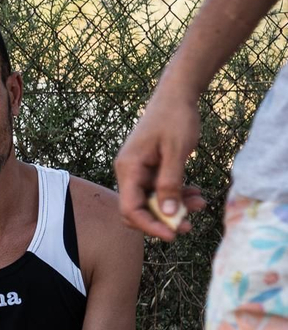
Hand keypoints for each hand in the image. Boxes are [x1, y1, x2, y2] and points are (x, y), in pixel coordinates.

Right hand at [114, 84, 207, 241]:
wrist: (176, 95)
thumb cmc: (175, 118)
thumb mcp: (176, 152)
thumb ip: (171, 183)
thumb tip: (169, 214)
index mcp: (129, 168)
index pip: (130, 208)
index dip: (149, 225)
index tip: (172, 234)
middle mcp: (129, 172)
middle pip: (138, 208)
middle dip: (163, 220)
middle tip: (188, 225)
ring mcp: (139, 171)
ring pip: (152, 200)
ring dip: (175, 207)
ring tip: (200, 205)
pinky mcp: (150, 168)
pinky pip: (160, 189)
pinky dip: (177, 194)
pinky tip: (196, 194)